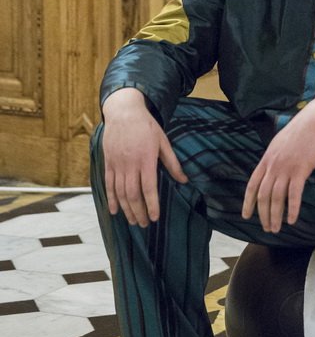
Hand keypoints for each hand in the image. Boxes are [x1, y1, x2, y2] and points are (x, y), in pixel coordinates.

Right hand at [100, 89, 187, 226]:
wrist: (124, 111)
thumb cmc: (146, 126)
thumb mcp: (163, 141)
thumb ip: (172, 162)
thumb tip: (184, 180)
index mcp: (146, 159)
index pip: (149, 187)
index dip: (151, 204)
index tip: (154, 218)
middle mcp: (130, 164)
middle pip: (132, 194)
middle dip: (138, 211)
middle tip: (143, 224)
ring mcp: (117, 164)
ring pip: (120, 192)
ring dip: (126, 209)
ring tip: (132, 221)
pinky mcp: (108, 162)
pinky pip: (108, 184)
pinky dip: (111, 199)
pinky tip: (114, 211)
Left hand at [242, 98, 314, 231]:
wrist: (314, 121)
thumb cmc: (298, 133)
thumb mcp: (278, 145)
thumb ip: (273, 160)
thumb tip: (270, 173)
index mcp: (266, 160)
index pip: (252, 185)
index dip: (248, 203)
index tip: (246, 216)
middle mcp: (273, 166)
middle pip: (263, 195)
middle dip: (263, 214)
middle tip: (266, 228)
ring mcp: (286, 168)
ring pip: (277, 198)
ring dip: (276, 216)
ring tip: (276, 228)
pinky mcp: (301, 170)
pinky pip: (295, 194)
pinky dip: (293, 209)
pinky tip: (293, 220)